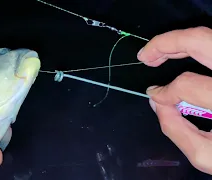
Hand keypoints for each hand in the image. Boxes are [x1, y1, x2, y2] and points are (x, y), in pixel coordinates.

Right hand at [137, 26, 211, 173]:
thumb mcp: (207, 155)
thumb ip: (176, 128)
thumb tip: (156, 101)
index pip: (188, 85)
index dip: (165, 91)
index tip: (154, 96)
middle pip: (202, 41)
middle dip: (166, 44)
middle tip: (145, 56)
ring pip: (209, 37)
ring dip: (179, 41)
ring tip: (158, 52)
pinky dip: (195, 47)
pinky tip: (182, 52)